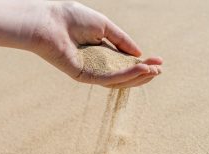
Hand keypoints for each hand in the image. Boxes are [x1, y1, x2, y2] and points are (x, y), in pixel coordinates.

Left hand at [30, 1, 162, 87]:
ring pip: (118, 80)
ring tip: (153, 72)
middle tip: (159, 70)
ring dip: (137, 77)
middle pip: (124, 73)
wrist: (49, 21)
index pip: (125, 62)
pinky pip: (107, 79)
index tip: (159, 61)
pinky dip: (124, 75)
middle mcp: (97, 64)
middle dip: (143, 73)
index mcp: (102, 51)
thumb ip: (122, 40)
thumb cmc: (73, 19)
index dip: (142, 62)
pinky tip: (140, 69)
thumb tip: (139, 52)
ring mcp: (91, 72)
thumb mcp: (104, 26)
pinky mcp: (84, 76)